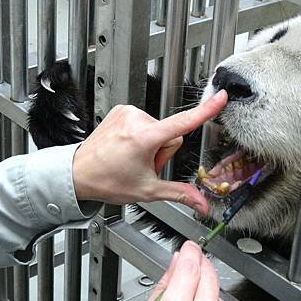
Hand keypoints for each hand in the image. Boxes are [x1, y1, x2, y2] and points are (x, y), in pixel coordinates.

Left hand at [72, 90, 226, 214]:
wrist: (79, 173)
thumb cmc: (107, 180)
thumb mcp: (147, 191)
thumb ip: (180, 194)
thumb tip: (200, 204)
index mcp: (145, 138)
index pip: (184, 122)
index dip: (206, 110)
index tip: (221, 97)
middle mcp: (136, 120)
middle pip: (170, 133)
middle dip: (163, 150)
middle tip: (143, 165)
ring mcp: (127, 113)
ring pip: (158, 127)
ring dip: (151, 143)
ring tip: (132, 157)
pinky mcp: (121, 110)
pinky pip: (144, 121)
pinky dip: (140, 134)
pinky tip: (126, 148)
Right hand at [143, 241, 235, 300]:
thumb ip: (163, 286)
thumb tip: (176, 261)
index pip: (189, 268)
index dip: (190, 252)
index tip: (189, 246)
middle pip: (209, 276)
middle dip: (202, 264)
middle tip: (193, 261)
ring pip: (218, 293)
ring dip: (207, 289)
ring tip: (192, 298)